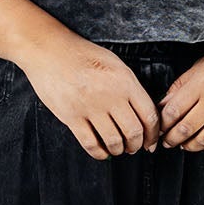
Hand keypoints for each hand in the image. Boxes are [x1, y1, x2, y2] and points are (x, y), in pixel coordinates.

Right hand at [19, 36, 162, 160]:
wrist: (50, 51)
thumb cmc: (82, 55)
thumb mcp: (115, 64)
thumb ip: (130, 86)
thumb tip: (143, 113)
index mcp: (125, 82)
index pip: (149, 115)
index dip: (153, 134)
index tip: (151, 142)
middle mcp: (111, 96)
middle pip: (134, 132)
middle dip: (137, 145)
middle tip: (134, 148)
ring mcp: (90, 107)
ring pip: (114, 141)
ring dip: (119, 150)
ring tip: (118, 149)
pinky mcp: (71, 117)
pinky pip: (91, 144)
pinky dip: (100, 153)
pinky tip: (102, 152)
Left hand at [158, 38, 203, 151]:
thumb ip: (183, 84)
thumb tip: (164, 104)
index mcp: (203, 82)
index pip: (173, 110)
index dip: (162, 123)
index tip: (159, 126)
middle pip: (185, 129)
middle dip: (171, 139)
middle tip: (166, 141)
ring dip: (189, 146)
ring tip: (183, 145)